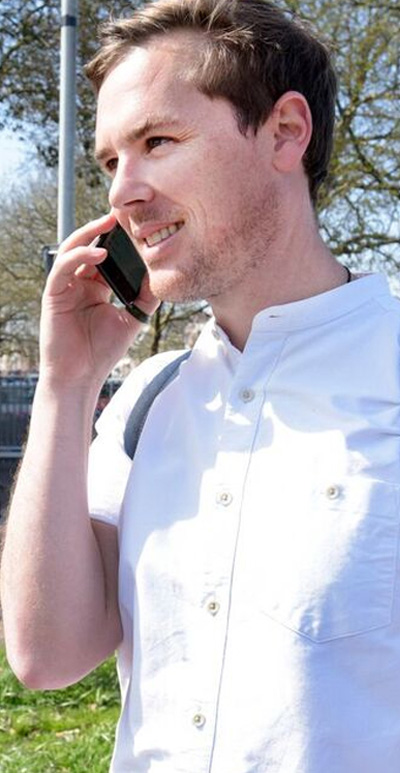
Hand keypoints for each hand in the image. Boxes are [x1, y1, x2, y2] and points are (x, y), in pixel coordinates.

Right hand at [40, 212, 158, 388]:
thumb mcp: (132, 318)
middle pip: (90, 246)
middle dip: (104, 228)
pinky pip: (64, 267)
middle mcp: (79, 282)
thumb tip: (163, 273)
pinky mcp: (53, 293)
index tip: (136, 222)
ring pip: (73, 249)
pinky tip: (99, 253)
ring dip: (90, 234)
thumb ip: (145, 295)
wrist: (80, 377)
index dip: (118, 239)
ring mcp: (65, 286)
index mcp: (96, 286)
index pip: (107, 254)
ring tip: (109, 223)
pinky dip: (80, 257)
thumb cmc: (103, 351)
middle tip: (122, 212)